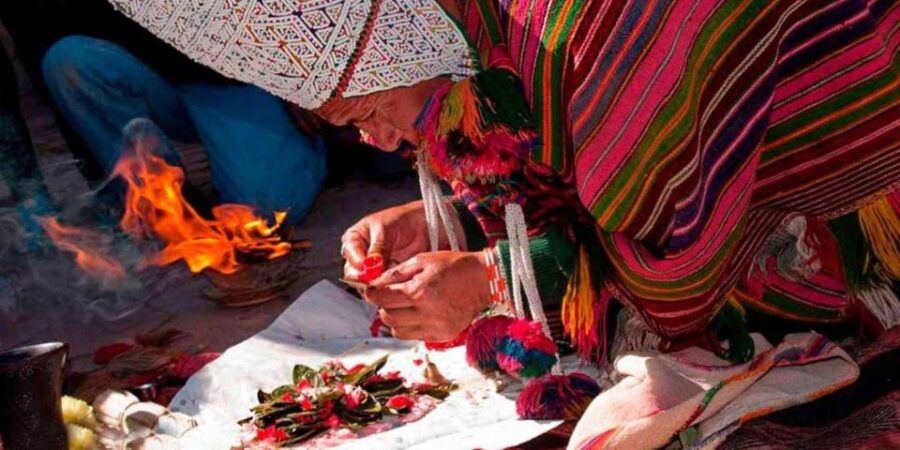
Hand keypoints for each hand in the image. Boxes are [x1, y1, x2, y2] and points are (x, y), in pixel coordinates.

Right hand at [341, 200, 463, 279]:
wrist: (423, 225)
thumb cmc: (403, 221)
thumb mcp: (386, 229)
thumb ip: (377, 248)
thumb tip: (370, 266)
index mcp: (354, 239)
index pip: (350, 254)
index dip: (358, 262)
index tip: (369, 268)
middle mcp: (359, 255)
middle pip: (353, 273)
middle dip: (365, 277)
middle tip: (379, 279)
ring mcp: (371, 269)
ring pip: (366, 284)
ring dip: (377, 284)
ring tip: (391, 280)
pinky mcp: (384, 278)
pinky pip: (381, 288)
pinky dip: (388, 287)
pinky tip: (397, 284)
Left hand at [365, 251, 490, 340]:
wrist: (484, 280)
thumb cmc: (454, 265)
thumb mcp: (423, 260)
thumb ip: (396, 273)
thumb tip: (374, 283)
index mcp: (420, 291)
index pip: (382, 298)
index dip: (371, 294)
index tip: (371, 290)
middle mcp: (427, 312)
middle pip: (387, 317)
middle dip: (382, 306)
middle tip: (388, 297)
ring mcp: (436, 326)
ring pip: (398, 331)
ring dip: (394, 319)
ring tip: (403, 307)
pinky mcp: (443, 335)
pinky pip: (414, 336)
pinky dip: (409, 327)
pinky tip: (417, 314)